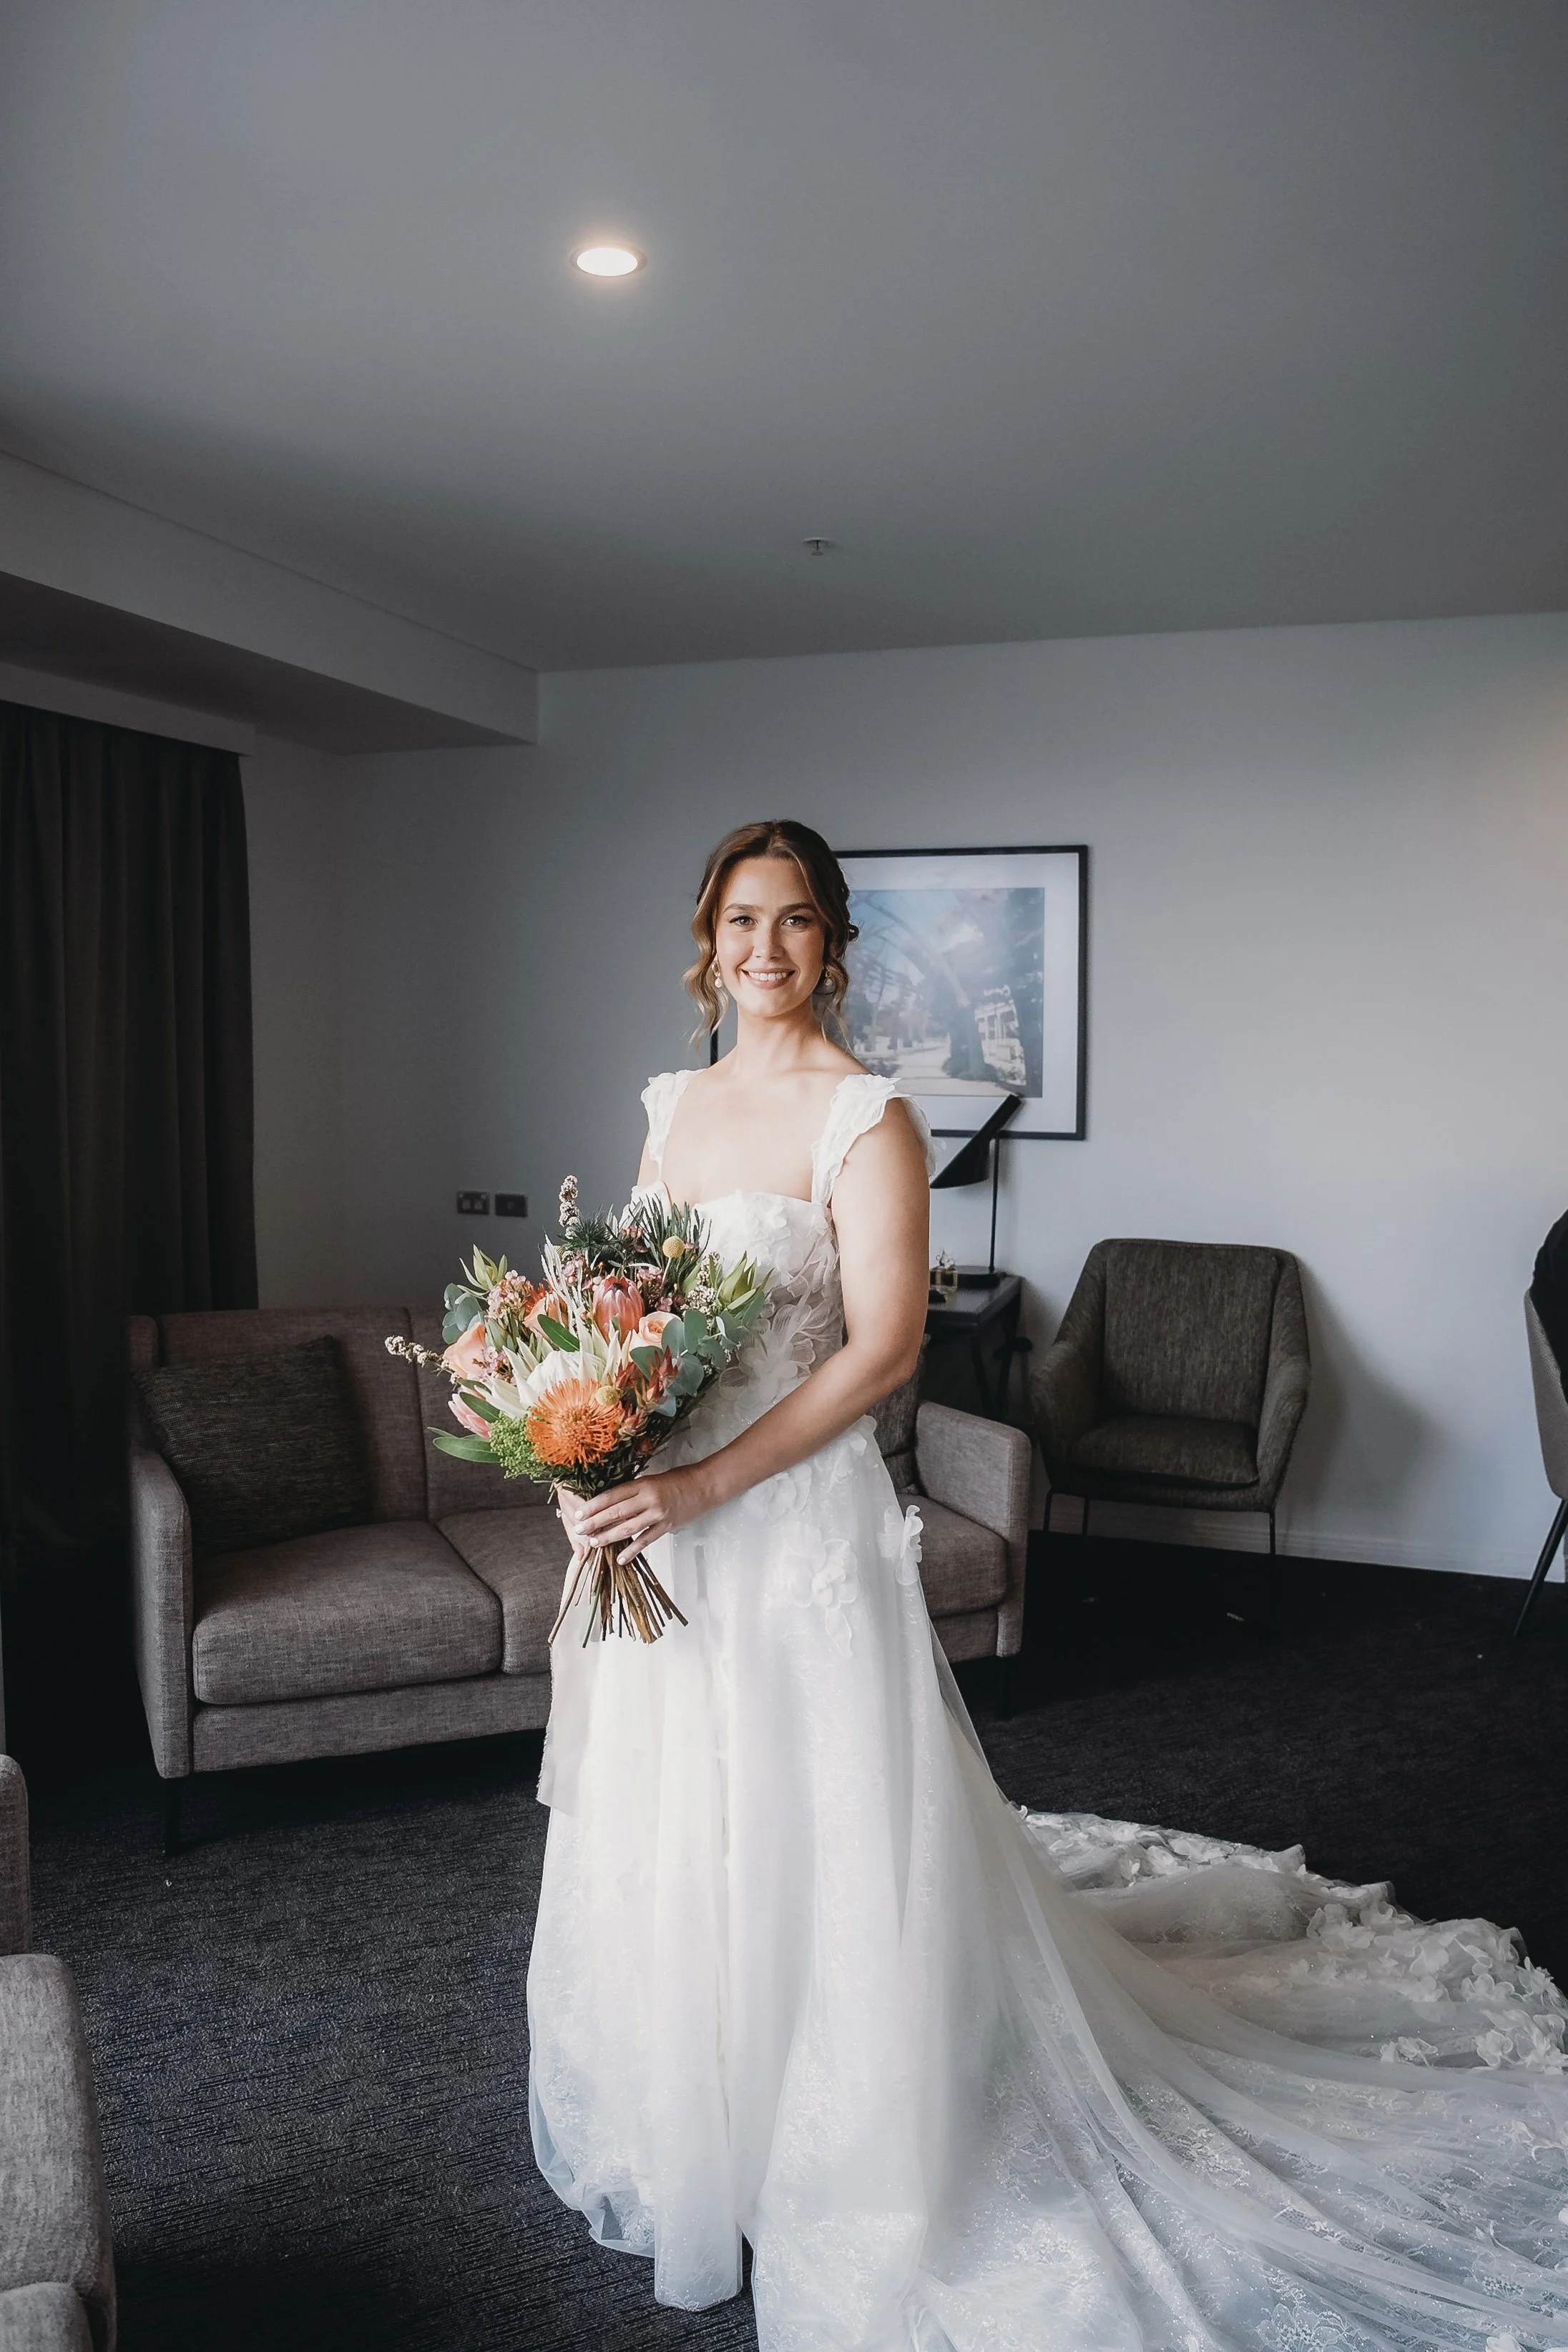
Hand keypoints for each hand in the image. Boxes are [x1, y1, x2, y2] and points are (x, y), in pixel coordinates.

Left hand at [562, 1467, 703, 1557]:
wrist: (704, 1486)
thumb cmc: (677, 1479)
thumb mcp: (651, 1479)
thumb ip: (633, 1491)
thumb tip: (610, 1504)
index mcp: (642, 1484)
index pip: (612, 1496)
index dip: (593, 1505)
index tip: (578, 1513)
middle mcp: (648, 1499)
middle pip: (616, 1512)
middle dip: (594, 1522)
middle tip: (578, 1530)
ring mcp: (658, 1514)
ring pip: (628, 1528)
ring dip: (609, 1537)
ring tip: (594, 1543)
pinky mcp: (667, 1526)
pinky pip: (646, 1541)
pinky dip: (632, 1551)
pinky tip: (620, 1558)